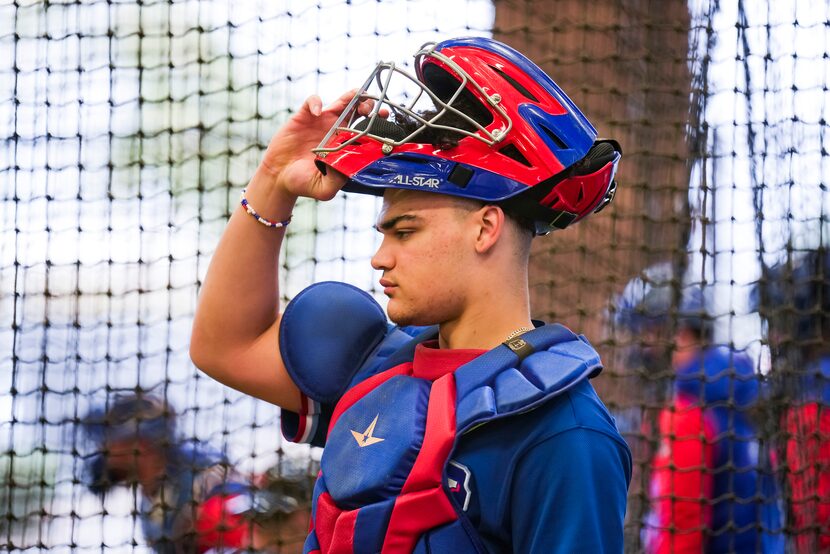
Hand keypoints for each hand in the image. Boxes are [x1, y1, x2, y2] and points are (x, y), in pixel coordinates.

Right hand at [259, 90, 382, 200]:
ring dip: (351, 97)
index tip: (385, 121)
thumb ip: (338, 181)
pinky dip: (316, 103)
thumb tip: (351, 167)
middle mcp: (337, 131)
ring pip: (342, 101)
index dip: (377, 124)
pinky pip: (313, 101)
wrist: (279, 178)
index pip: (366, 130)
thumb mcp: (324, 189)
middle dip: (369, 105)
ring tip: (355, 99)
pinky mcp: (304, 117)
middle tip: (370, 110)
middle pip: (359, 111)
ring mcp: (322, 122)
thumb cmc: (303, 184)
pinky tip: (317, 113)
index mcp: (346, 146)